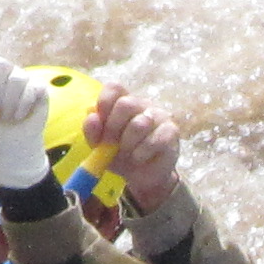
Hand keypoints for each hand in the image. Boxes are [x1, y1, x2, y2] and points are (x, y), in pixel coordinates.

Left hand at [0, 60, 51, 191]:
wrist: (9, 146)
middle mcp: (6, 73)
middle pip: (1, 63)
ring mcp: (24, 79)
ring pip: (17, 78)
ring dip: (9, 102)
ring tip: (6, 117)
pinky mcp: (39, 89)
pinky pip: (33, 88)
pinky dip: (23, 106)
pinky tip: (18, 116)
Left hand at [86, 85, 181, 213]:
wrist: (142, 176)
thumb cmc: (120, 155)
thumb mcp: (100, 146)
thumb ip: (92, 131)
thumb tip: (92, 117)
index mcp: (123, 102)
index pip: (114, 88)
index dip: (104, 102)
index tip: (98, 122)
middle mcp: (142, 104)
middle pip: (125, 104)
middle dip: (113, 128)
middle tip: (110, 144)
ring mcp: (159, 116)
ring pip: (139, 123)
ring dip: (127, 144)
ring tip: (126, 154)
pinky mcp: (171, 131)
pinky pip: (154, 140)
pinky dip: (141, 153)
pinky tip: (138, 158)